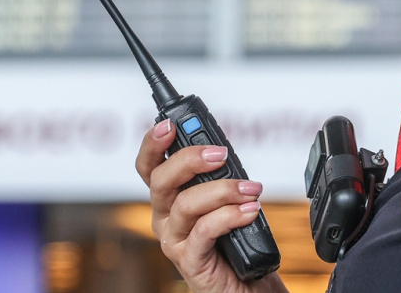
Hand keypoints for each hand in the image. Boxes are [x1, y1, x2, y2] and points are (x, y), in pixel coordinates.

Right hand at [136, 119, 288, 292]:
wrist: (246, 285)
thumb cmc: (235, 239)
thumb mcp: (223, 199)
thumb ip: (216, 175)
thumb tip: (222, 150)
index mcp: (169, 198)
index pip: (149, 166)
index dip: (153, 143)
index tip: (169, 124)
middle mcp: (165, 218)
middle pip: (161, 180)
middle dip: (190, 159)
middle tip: (221, 154)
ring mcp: (175, 241)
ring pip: (186, 205)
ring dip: (222, 190)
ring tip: (251, 188)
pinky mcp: (190, 261)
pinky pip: (205, 231)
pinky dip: (229, 216)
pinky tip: (249, 211)